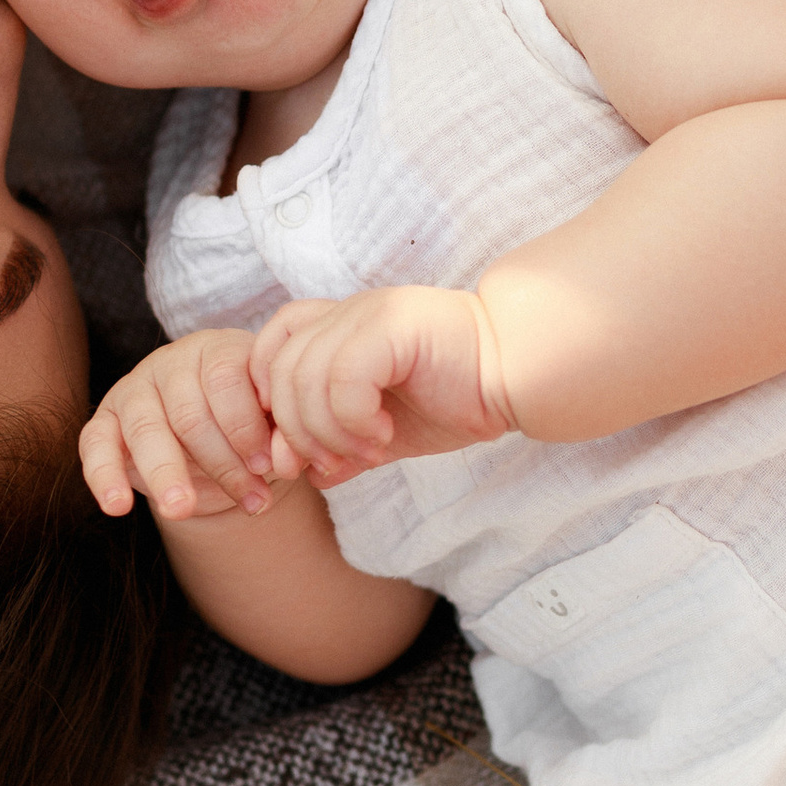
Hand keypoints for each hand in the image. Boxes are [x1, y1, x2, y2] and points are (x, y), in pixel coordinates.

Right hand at [82, 327, 296, 521]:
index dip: (246, 425)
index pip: (226, 377)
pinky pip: (95, 443)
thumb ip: (284, 432)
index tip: (266, 466)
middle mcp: (171, 362)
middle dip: (222, 462)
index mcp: (218, 350)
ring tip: (182, 510)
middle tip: (250, 500)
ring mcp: (134, 389)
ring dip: (166, 474)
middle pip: (189, 410)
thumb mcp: (275, 424)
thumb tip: (288, 457)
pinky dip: (104, 475)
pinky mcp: (104, 421)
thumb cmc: (253, 425)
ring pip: (145, 428)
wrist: (216, 439)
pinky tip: (118, 506)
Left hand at [252, 286, 516, 478]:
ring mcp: (367, 313)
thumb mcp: (385, 431)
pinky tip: (384, 435)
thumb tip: (300, 474)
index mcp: (340, 327)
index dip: (269, 402)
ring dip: (329, 432)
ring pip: (306, 379)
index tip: (301, 447)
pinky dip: (354, 420)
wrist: (516, 375)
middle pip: (279, 372)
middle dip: (296, 432)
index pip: (269, 351)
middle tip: (334, 463)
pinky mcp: (392, 325)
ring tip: (369, 452)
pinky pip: (343, 379)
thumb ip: (341, 446)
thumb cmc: (459, 396)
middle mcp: (347, 312)